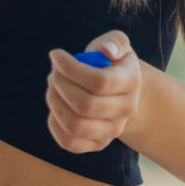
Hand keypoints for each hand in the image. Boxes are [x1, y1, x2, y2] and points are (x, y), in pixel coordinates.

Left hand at [45, 31, 142, 153]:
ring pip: (75, 126)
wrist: (121, 91)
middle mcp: (125, 111)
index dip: (70, 68)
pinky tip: (56, 105)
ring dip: (55, 103)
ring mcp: (112, 130)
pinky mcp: (97, 143)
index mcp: (131, 83)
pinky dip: (54, 124)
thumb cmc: (113, 62)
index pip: (99, 82)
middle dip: (60, 84)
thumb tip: (106, 51)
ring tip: (53, 87)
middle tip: (53, 72)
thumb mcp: (117, 43)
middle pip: (85, 105)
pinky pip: (69, 143)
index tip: (55, 55)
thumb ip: (114, 41)